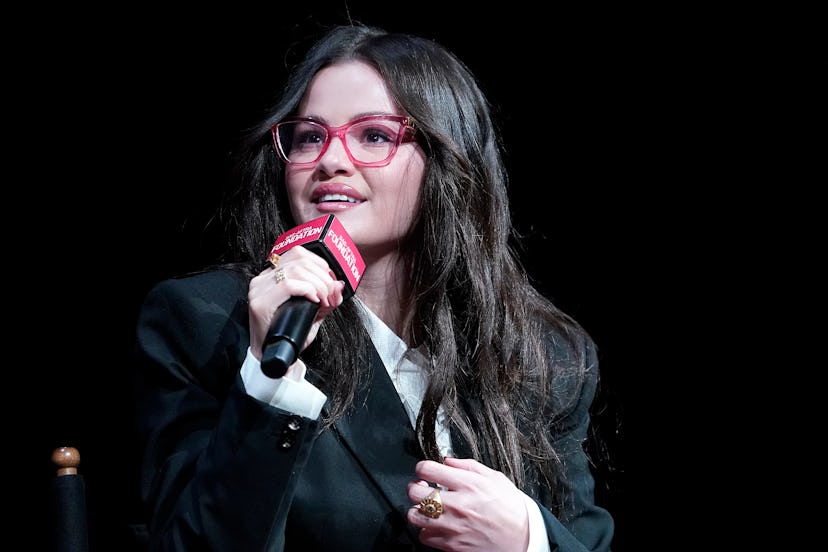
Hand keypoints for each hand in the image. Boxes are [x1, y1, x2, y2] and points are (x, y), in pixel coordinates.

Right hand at [247, 246, 344, 359]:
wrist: (274, 358)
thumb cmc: (289, 335)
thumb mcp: (313, 313)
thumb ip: (326, 298)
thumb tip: (340, 284)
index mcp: (273, 275)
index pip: (299, 254)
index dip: (320, 265)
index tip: (331, 284)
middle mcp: (263, 279)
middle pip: (300, 260)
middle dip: (323, 277)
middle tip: (331, 296)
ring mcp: (259, 290)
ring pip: (296, 270)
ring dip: (318, 284)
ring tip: (324, 300)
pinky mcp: (260, 303)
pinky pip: (288, 284)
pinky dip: (307, 289)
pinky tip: (314, 300)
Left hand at [407, 457, 529, 551]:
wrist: (524, 538)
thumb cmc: (511, 508)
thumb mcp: (494, 477)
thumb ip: (467, 465)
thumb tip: (447, 460)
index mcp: (468, 484)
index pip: (427, 468)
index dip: (423, 467)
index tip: (426, 471)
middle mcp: (457, 504)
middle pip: (415, 492)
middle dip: (415, 487)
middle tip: (422, 488)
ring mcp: (453, 526)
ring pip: (414, 516)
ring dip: (418, 510)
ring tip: (427, 508)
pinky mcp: (452, 545)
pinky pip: (424, 536)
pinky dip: (427, 530)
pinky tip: (436, 525)